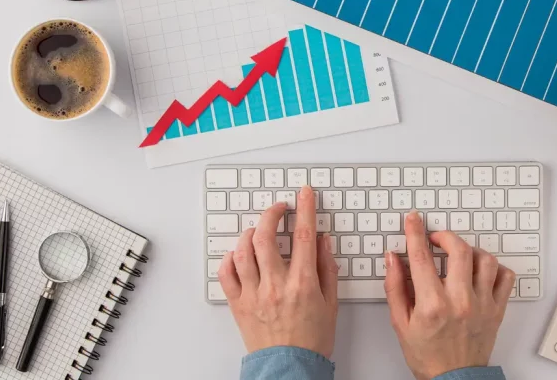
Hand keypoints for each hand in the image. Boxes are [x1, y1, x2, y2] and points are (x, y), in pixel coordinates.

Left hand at [218, 186, 338, 357]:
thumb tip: (322, 241)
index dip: (304, 209)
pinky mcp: (238, 304)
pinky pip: (226, 274)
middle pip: (266, 236)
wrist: (290, 369)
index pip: (303, 235)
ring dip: (251, 234)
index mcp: (302, 283)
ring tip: (259, 230)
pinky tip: (239, 255)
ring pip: (243, 251)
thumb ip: (326, 268)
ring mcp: (254, 294)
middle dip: (272, 214)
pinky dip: (230, 259)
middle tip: (279, 208)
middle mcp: (275, 285)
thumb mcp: (330, 302)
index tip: (303, 194)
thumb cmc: (311, 340)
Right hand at [384, 212, 515, 379]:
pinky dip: (494, 268)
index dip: (415, 232)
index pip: (422, 257)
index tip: (413, 219)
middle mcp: (460, 301)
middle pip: (458, 250)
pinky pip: (505, 276)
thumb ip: (395, 287)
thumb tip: (393, 258)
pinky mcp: (497, 309)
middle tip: (436, 238)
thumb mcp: (401, 322)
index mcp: (432, 305)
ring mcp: (483, 304)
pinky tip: (479, 271)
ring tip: (459, 256)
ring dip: (470, 250)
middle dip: (445, 236)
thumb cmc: (427, 354)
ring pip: (485, 259)